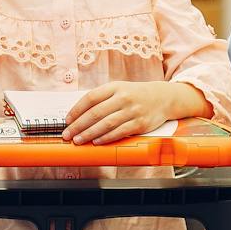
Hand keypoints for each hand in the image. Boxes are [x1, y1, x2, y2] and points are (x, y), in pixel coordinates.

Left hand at [63, 82, 207, 145]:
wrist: (163, 98)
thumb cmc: (136, 94)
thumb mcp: (119, 89)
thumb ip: (102, 98)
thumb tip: (78, 114)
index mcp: (115, 87)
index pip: (90, 98)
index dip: (76, 110)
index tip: (67, 120)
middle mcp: (123, 97)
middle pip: (95, 113)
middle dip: (78, 125)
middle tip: (68, 134)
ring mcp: (132, 111)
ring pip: (106, 124)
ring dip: (89, 134)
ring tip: (78, 140)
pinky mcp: (140, 123)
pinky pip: (119, 132)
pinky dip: (106, 138)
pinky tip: (97, 142)